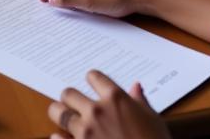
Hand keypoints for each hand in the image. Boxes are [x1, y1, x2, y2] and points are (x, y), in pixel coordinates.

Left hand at [48, 72, 168, 138]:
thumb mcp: (152, 119)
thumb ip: (140, 101)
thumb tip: (136, 87)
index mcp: (116, 98)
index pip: (94, 77)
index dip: (92, 79)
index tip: (92, 83)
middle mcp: (97, 110)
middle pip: (69, 93)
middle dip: (70, 97)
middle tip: (71, 102)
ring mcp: (86, 131)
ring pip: (59, 113)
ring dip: (59, 114)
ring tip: (60, 115)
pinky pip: (57, 138)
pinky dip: (57, 137)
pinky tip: (59, 137)